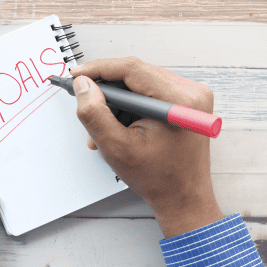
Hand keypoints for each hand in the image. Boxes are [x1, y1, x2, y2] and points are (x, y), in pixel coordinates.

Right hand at [70, 57, 222, 238]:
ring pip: (140, 83)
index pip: (132, 69)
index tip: (76, 75)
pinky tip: (119, 126)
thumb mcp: (115, 147)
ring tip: (102, 127)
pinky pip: (149, 92)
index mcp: (177, 100)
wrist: (183, 197)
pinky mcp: (186, 103)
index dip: (99, 69)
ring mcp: (191, 96)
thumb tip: (82, 85)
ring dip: (116, 101)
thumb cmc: (156, 177)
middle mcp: (190, 92)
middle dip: (106, 89)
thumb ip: (94, 113)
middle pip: (136, 74)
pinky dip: (129, 106)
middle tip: (83, 100)